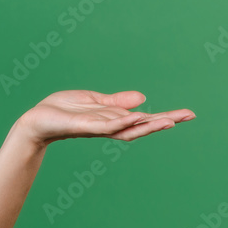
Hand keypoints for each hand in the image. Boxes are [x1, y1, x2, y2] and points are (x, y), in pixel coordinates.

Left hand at [13, 90, 194, 147]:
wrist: (38, 120)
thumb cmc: (63, 110)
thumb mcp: (94, 101)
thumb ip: (117, 101)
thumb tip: (143, 98)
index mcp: (113, 119)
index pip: (144, 118)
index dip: (165, 116)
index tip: (187, 114)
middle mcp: (110, 126)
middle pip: (143, 125)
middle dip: (166, 120)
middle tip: (189, 116)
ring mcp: (99, 128)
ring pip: (129, 128)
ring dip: (149, 124)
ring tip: (170, 120)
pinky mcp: (85, 127)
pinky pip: (107, 125)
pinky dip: (122, 122)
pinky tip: (136, 116)